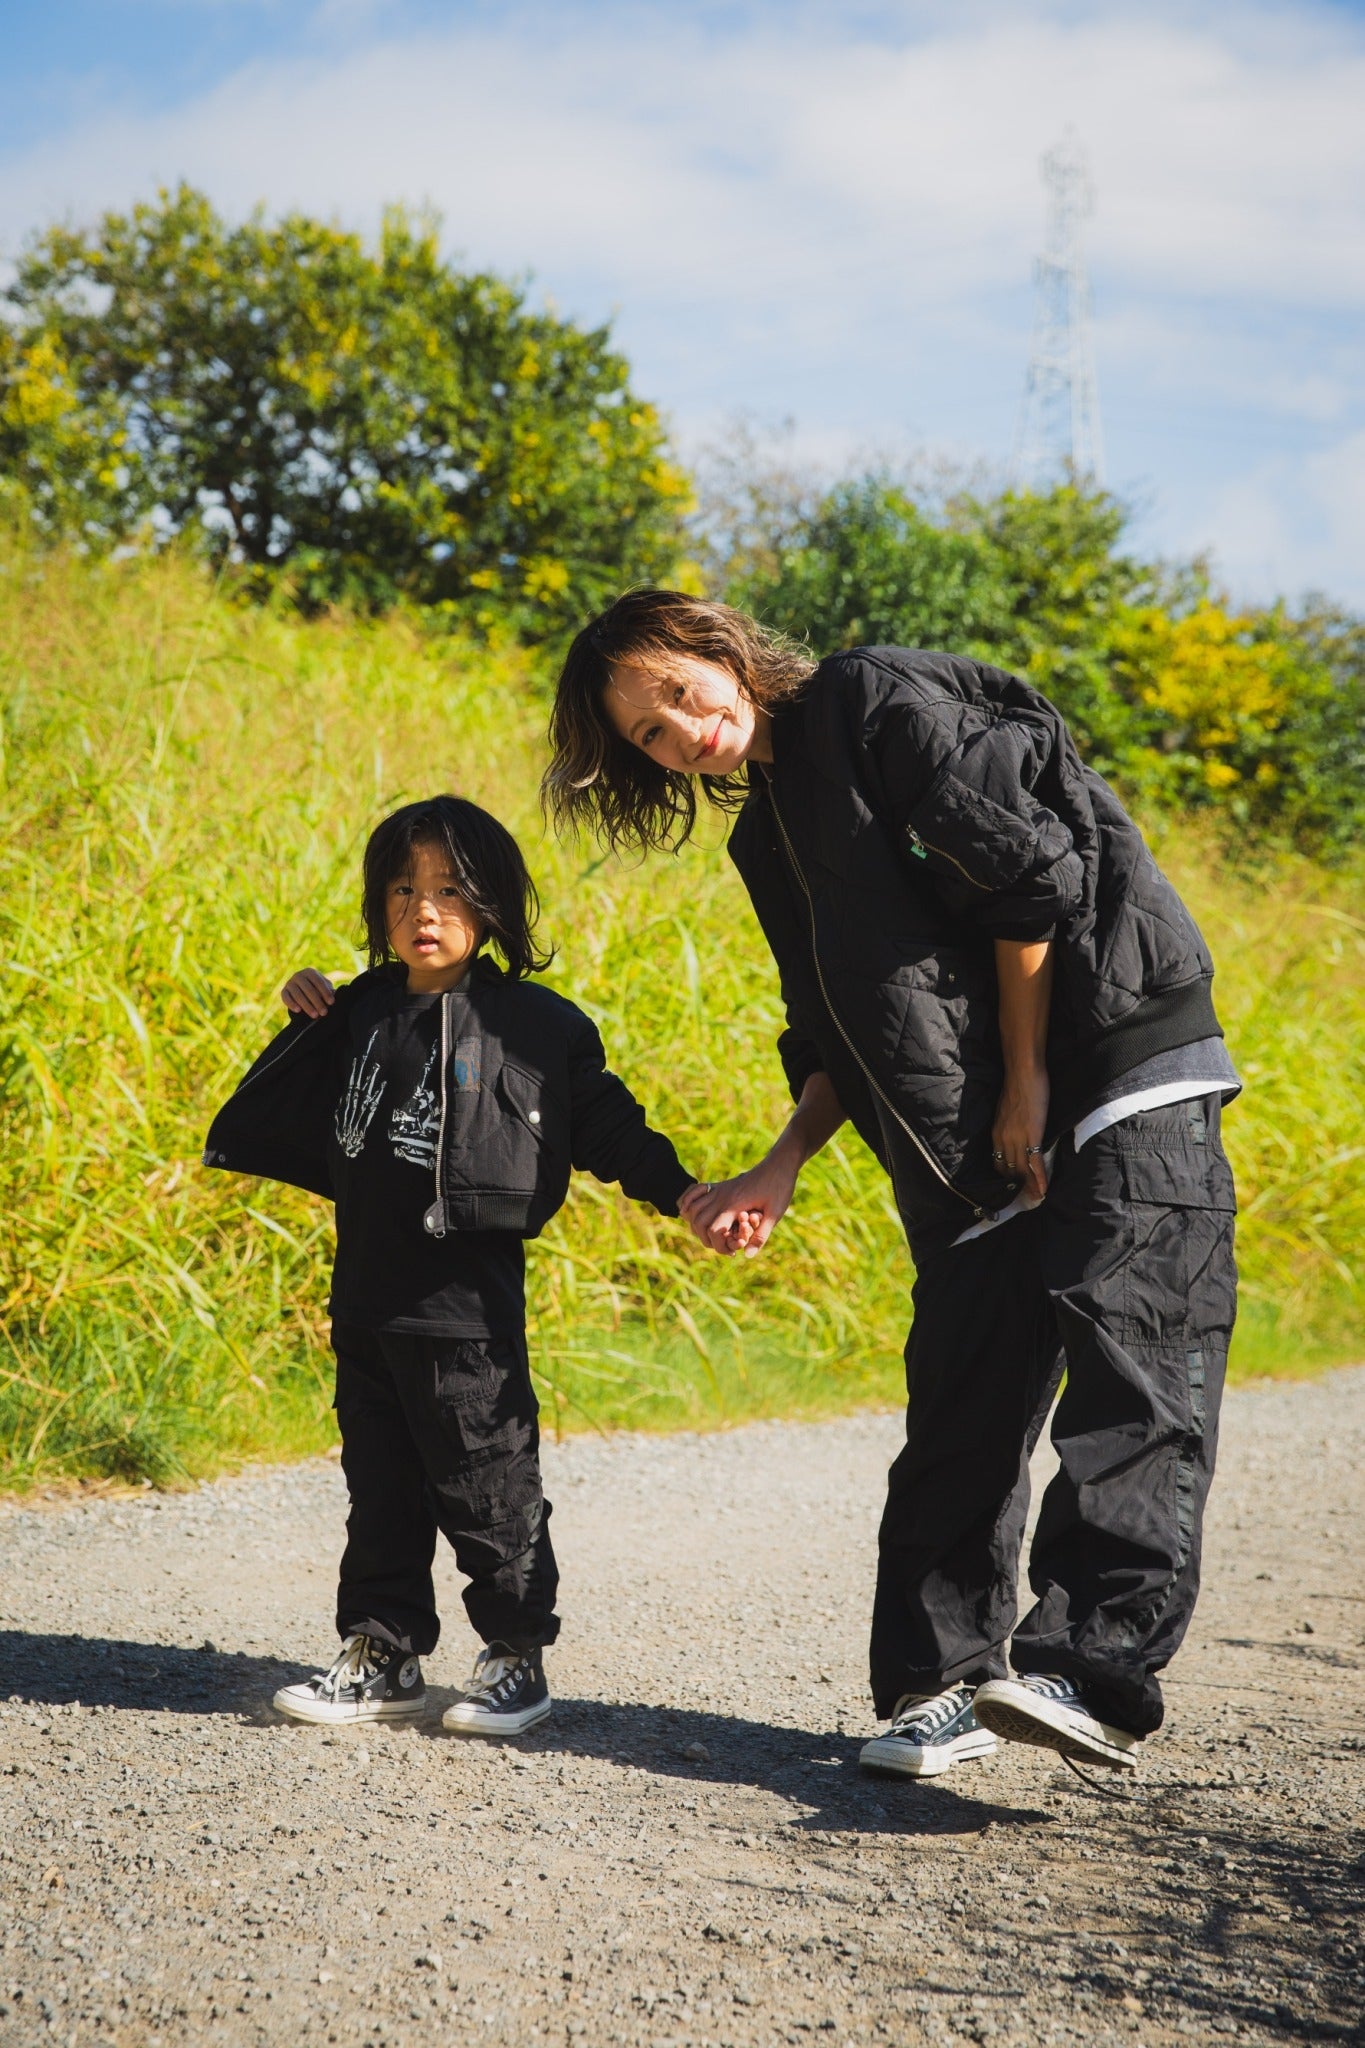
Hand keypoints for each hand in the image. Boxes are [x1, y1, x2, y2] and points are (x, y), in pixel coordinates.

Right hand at [281, 968, 335, 1018]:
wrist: (303, 991)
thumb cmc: (318, 989)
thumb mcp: (324, 988)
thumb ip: (329, 991)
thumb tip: (334, 995)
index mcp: (310, 972)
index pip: (318, 982)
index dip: (325, 992)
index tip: (331, 1002)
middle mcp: (298, 975)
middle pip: (308, 989)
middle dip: (317, 1002)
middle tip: (324, 1012)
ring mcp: (290, 983)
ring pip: (298, 994)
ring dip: (307, 1005)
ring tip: (314, 1015)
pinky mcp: (284, 991)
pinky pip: (286, 997)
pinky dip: (291, 1004)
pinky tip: (298, 1010)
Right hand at [679, 1155, 798, 1257]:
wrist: (778, 1164)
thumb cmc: (779, 1187)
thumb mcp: (775, 1213)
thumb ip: (761, 1235)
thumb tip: (747, 1255)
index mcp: (734, 1205)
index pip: (714, 1231)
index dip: (719, 1246)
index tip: (732, 1253)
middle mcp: (722, 1196)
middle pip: (699, 1222)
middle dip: (706, 1239)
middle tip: (722, 1246)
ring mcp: (719, 1189)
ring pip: (694, 1209)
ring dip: (696, 1226)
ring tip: (712, 1236)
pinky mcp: (720, 1185)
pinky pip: (695, 1192)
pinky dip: (688, 1202)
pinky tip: (691, 1212)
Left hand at [992, 1065, 1050, 1198]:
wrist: (1023, 1073)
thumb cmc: (1018, 1087)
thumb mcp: (1007, 1110)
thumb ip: (1010, 1125)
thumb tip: (1018, 1132)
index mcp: (996, 1133)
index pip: (999, 1163)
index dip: (1006, 1178)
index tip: (1014, 1187)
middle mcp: (1003, 1139)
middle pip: (1009, 1171)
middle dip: (1018, 1187)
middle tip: (1027, 1199)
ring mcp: (1017, 1138)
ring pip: (1021, 1170)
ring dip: (1029, 1187)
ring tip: (1037, 1199)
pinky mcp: (1031, 1135)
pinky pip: (1034, 1162)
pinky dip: (1039, 1178)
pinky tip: (1043, 1189)